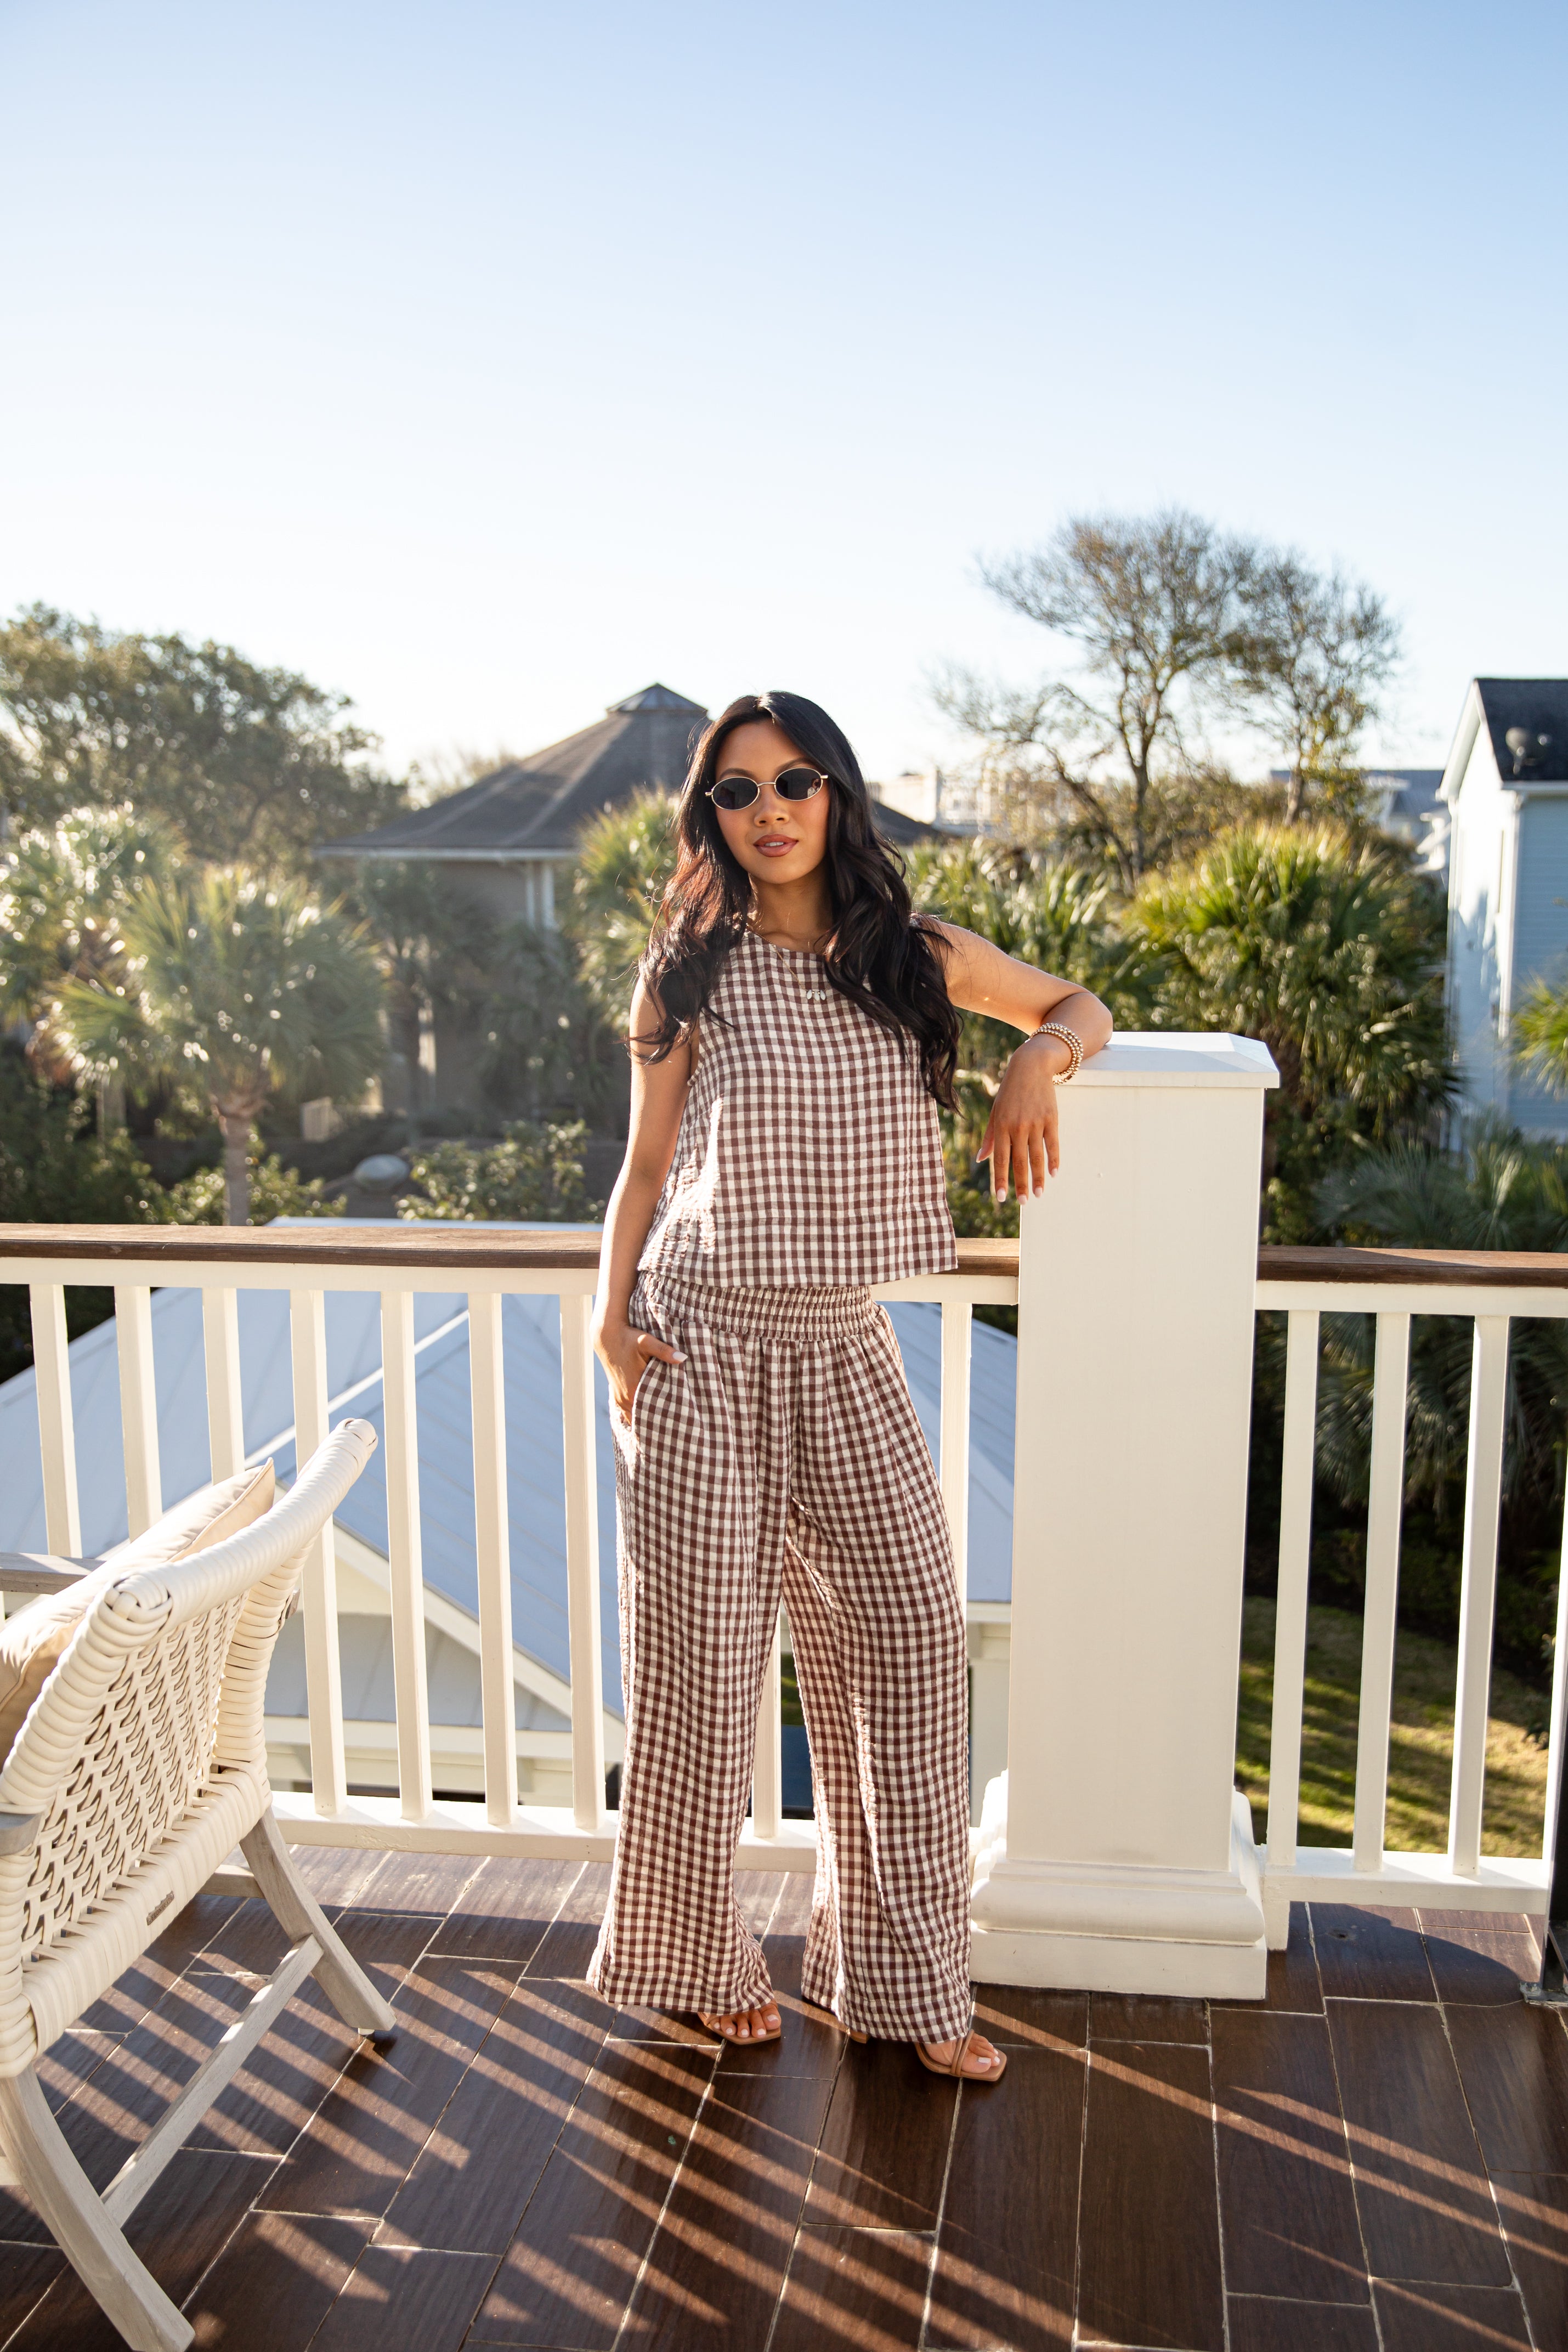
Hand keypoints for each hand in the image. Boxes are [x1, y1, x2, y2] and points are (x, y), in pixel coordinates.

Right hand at [593, 1317, 685, 1422]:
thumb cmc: (628, 1339)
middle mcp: (624, 1399)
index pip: (651, 1415)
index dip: (664, 1421)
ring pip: (635, 1417)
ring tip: (665, 1425)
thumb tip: (683, 1357)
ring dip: (648, 1419)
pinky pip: (629, 1411)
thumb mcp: (646, 1342)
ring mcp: (619, 1399)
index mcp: (633, 1391)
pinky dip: (639, 1414)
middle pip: (643, 1420)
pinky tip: (650, 1415)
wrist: (607, 1337)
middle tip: (676, 1428)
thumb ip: (664, 1351)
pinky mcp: (617, 1395)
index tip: (677, 1425)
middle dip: (658, 1423)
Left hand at [977, 1033, 1068, 1203]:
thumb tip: (980, 1159)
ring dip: (1038, 1177)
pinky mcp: (1051, 1118)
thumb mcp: (995, 1112)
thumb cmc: (1010, 1092)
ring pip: (1037, 1156)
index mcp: (1001, 1126)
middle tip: (1023, 1203)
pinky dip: (1053, 1160)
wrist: (1031, 1067)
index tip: (1001, 1198)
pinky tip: (1053, 1174)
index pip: (1000, 1159)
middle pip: (1019, 1161)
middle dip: (1021, 1184)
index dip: (1000, 1179)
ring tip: (1038, 1194)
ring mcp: (1036, 1123)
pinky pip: (1053, 1144)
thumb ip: (990, 1137)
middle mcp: (1018, 1126)